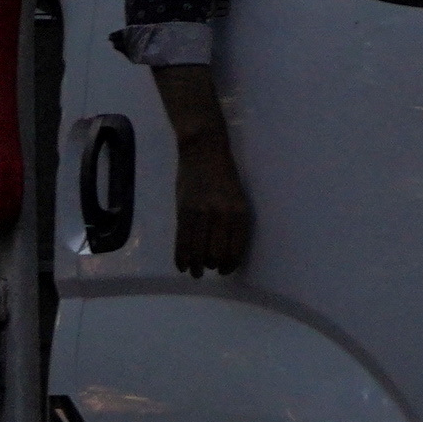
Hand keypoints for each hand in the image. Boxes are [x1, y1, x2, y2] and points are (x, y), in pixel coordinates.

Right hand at [170, 132, 253, 278]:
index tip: (225, 270)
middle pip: (216, 254)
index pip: (236, 249)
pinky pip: (182, 242)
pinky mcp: (184, 211)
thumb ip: (230, 222)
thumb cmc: (222, 174)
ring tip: (195, 271)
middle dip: (213, 266)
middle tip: (208, 268)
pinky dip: (182, 258)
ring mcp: (202, 213)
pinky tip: (182, 266)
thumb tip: (222, 250)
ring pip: (198, 251)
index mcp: (240, 212)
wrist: (204, 149)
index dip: (230, 265)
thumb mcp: (235, 199)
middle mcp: (223, 215)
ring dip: (196, 266)